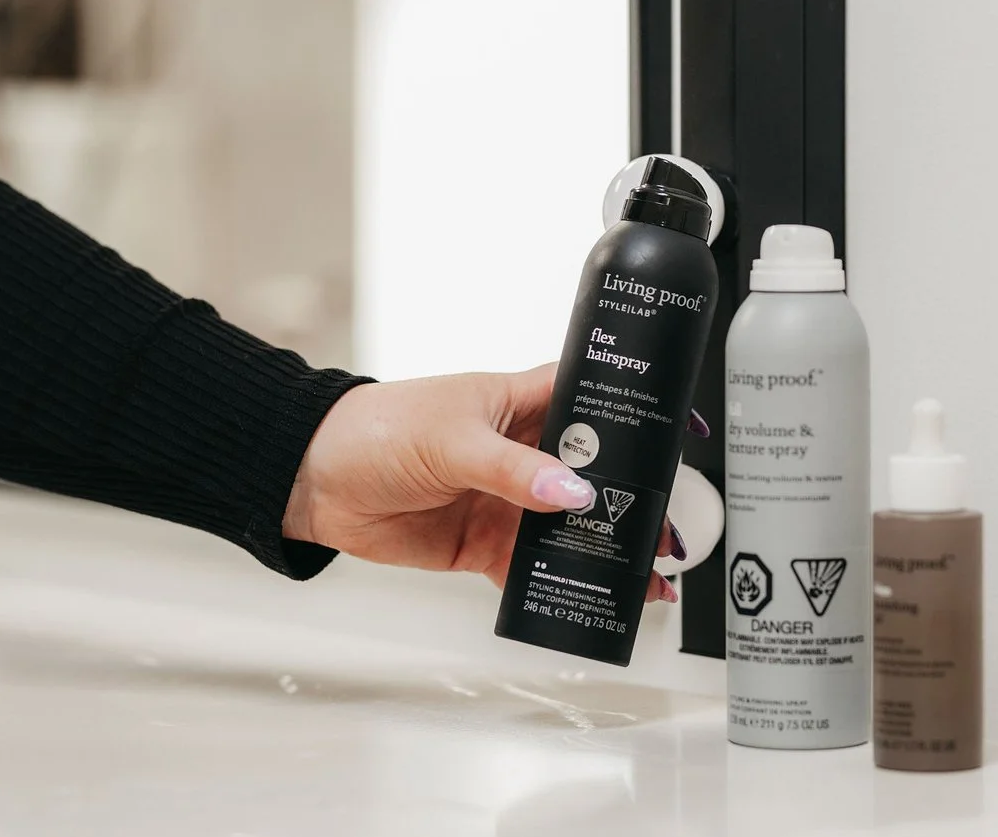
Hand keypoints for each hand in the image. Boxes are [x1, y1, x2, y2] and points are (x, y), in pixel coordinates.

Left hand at [282, 363, 709, 601]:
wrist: (316, 479)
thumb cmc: (379, 428)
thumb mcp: (452, 439)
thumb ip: (513, 470)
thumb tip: (573, 493)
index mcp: (522, 402)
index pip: (594, 400)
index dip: (637, 416)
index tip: (681, 437)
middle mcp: (524, 450)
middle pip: (594, 474)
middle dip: (631, 499)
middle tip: (665, 527)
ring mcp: (508, 499)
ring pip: (570, 527)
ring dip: (604, 548)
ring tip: (645, 573)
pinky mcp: (485, 542)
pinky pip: (532, 566)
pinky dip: (560, 583)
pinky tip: (591, 596)